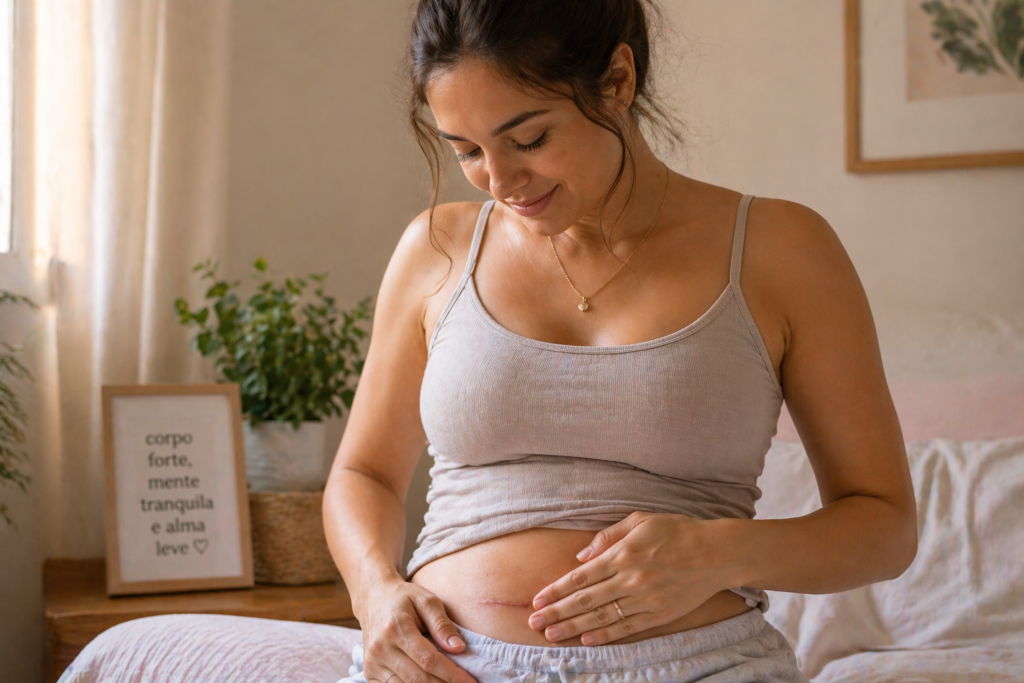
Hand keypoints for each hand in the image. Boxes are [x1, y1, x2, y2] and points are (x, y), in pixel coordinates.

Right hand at [358, 575, 475, 682]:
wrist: (373, 598)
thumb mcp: (426, 600)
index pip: (429, 660)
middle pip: (418, 679)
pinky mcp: (369, 672)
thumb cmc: (404, 598)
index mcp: (396, 628)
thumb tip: (459, 648)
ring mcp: (372, 663)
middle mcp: (380, 649)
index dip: (452, 674)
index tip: (471, 682)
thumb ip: (442, 624)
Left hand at [527, 512, 741, 645]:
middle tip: (533, 624)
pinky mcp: (661, 614)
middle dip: (557, 612)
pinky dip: (606, 635)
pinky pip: (628, 627)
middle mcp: (632, 578)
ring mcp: (646, 599)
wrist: (717, 553)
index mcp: (624, 553)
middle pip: (586, 599)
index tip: (537, 600)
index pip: (581, 576)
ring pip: (603, 617)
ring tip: (552, 635)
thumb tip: (581, 556)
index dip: (557, 590)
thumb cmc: (678, 531)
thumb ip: (608, 537)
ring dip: (574, 628)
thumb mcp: (641, 521)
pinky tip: (587, 640)